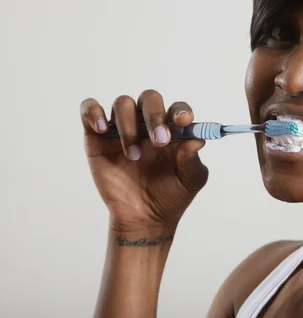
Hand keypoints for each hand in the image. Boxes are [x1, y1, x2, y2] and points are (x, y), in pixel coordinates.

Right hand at [80, 90, 207, 230]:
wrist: (144, 218)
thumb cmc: (171, 195)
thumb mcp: (190, 180)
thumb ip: (193, 159)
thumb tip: (196, 139)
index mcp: (173, 129)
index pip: (177, 109)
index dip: (181, 111)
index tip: (183, 121)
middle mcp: (148, 124)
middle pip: (150, 99)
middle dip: (154, 116)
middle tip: (159, 142)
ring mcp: (122, 128)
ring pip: (122, 103)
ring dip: (129, 126)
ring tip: (133, 155)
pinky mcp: (97, 137)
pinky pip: (90, 108)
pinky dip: (93, 112)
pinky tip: (103, 130)